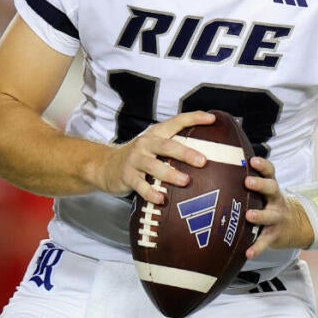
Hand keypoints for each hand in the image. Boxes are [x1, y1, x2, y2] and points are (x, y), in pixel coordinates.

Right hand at [95, 111, 216, 202]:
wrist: (105, 166)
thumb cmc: (141, 156)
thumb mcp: (155, 145)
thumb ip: (175, 145)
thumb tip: (209, 151)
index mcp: (156, 133)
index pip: (177, 121)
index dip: (194, 118)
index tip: (212, 119)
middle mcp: (146, 144)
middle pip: (167, 146)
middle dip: (186, 153)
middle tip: (203, 161)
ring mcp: (135, 160)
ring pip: (153, 166)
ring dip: (170, 173)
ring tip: (186, 181)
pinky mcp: (127, 176)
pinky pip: (140, 186)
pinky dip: (151, 193)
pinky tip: (161, 199)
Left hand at [244, 156, 313, 259]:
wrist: (295, 225)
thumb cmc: (269, 205)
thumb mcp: (265, 192)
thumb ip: (249, 183)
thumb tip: (218, 169)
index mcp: (271, 188)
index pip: (270, 172)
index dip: (263, 165)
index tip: (253, 160)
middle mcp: (275, 200)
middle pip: (271, 189)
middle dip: (260, 185)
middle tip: (247, 182)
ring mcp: (276, 218)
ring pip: (269, 216)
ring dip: (260, 216)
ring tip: (249, 216)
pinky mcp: (273, 235)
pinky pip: (265, 242)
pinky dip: (257, 248)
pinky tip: (248, 253)